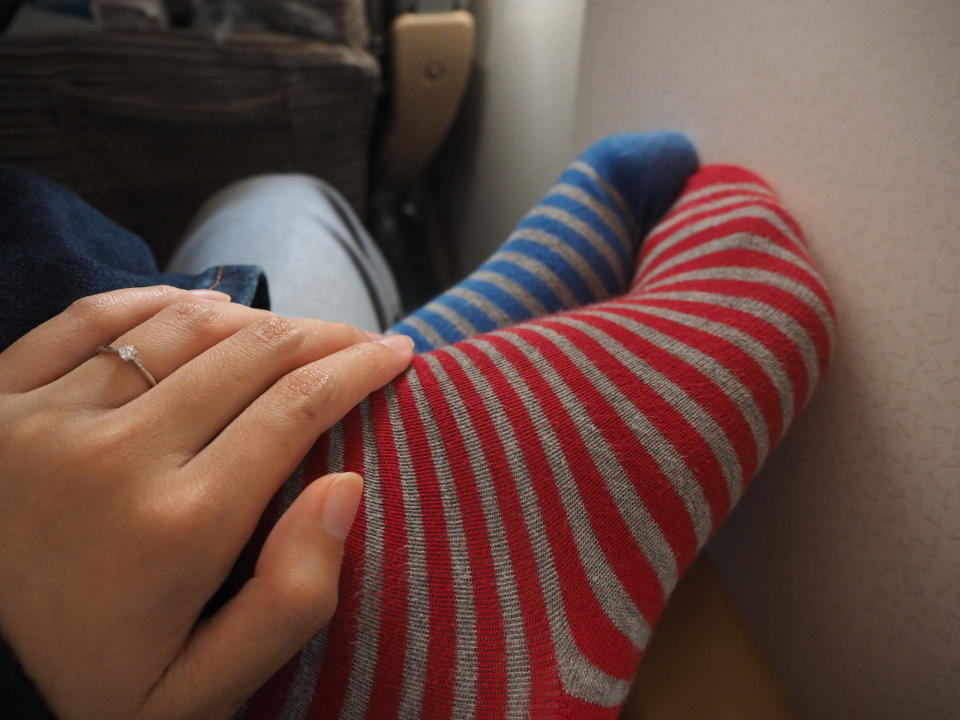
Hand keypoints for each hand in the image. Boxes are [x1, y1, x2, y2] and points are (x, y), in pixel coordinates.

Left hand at [0, 285, 413, 719]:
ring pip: (184, 325)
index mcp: (179, 527)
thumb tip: (346, 488)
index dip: (360, 369)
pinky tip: (200, 310)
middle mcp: (114, 457)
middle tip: (362, 339)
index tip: (397, 355)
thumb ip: (293, 601)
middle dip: (326, 335)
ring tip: (293, 334)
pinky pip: (96, 316)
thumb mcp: (206, 691)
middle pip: (253, 354)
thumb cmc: (96, 681)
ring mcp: (46, 418)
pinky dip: (161, 301)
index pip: (297, 408)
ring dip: (256, 318)